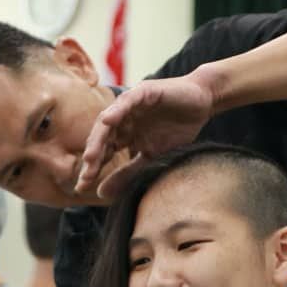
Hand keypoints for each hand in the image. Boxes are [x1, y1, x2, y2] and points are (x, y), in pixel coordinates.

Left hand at [77, 71, 216, 198]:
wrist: (202, 103)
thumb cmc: (179, 128)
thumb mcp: (153, 156)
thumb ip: (129, 172)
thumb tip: (102, 194)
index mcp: (124, 135)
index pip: (103, 153)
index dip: (93, 169)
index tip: (83, 188)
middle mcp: (123, 120)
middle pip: (102, 139)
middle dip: (93, 158)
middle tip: (85, 177)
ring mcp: (131, 105)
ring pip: (109, 121)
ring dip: (99, 138)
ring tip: (90, 157)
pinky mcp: (143, 92)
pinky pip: (127, 101)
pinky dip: (117, 110)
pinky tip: (108, 121)